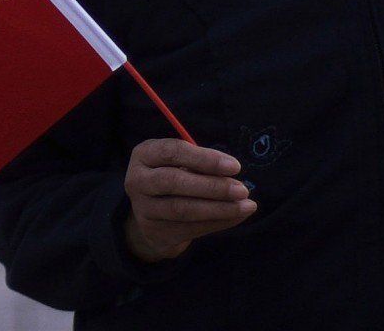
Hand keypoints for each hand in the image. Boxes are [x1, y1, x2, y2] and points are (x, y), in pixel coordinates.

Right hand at [121, 138, 255, 262]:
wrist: (150, 213)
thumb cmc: (172, 176)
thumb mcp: (178, 162)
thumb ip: (200, 164)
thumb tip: (233, 172)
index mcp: (144, 154)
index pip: (173, 151)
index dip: (205, 158)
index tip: (235, 166)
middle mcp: (137, 180)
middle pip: (175, 181)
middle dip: (212, 186)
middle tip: (243, 189)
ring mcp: (144, 208)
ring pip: (183, 209)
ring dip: (219, 208)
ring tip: (246, 205)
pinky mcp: (155, 231)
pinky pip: (190, 228)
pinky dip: (218, 222)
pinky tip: (237, 216)